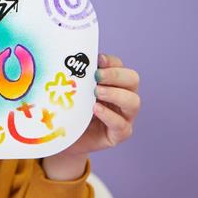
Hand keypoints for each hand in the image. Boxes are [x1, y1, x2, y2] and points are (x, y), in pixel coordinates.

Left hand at [43, 54, 139, 178]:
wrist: (64, 138)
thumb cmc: (69, 110)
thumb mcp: (72, 90)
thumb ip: (76, 77)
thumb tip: (70, 60)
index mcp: (113, 82)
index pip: (119, 65)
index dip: (110, 61)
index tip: (97, 59)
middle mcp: (123, 97)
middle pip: (133, 79)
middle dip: (116, 75)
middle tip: (97, 76)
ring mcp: (124, 116)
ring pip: (133, 101)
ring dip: (115, 94)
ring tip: (96, 92)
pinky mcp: (119, 134)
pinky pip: (121, 124)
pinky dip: (109, 115)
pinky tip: (96, 109)